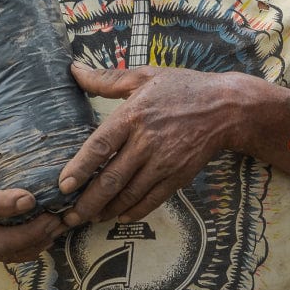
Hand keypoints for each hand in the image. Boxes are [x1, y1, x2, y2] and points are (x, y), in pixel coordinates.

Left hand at [57, 65, 242, 226]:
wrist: (226, 108)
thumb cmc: (181, 88)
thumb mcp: (143, 75)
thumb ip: (105, 79)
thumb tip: (73, 70)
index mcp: (133, 116)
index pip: (100, 146)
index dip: (80, 168)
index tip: (63, 185)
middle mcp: (146, 142)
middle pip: (112, 178)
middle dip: (88, 201)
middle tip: (69, 216)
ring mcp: (164, 162)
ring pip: (130, 193)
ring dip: (107, 210)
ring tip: (89, 219)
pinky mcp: (179, 176)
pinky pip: (153, 199)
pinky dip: (135, 211)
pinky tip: (120, 216)